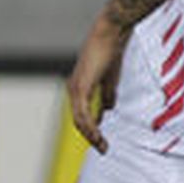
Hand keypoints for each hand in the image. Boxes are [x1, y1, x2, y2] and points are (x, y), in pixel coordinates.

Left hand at [67, 10, 130, 153]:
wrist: (109, 33)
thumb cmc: (110, 51)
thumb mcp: (109, 79)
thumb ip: (107, 96)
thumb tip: (108, 110)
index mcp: (79, 87)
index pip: (81, 114)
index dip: (90, 130)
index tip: (102, 142)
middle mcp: (73, 89)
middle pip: (78, 121)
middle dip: (91, 137)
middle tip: (103, 149)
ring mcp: (75, 88)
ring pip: (80, 120)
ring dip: (91, 135)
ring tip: (103, 146)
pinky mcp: (81, 87)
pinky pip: (83, 113)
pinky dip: (91, 126)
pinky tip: (99, 135)